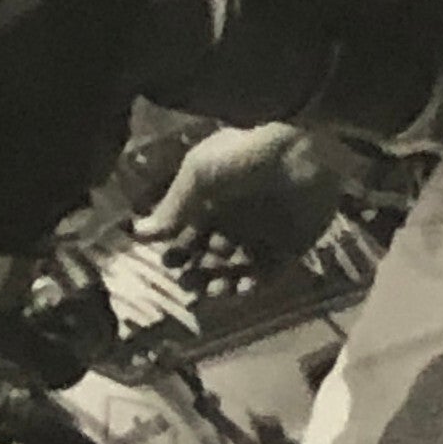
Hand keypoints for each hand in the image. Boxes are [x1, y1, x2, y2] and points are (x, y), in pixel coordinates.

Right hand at [132, 123, 348, 278]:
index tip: (167, 261)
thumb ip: (173, 206)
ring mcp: (260, 236)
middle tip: (187, 282)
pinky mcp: (288, 248)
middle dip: (195, 271)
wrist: (303, 153)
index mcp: (208, 200)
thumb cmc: (244, 156)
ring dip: (220, 283)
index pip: (185, 233)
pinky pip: (265, 275)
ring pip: (234, 269)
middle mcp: (232, 220)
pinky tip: (238, 289)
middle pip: (207, 255)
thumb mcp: (199, 174)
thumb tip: (139, 232)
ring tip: (211, 290)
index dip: (175, 249)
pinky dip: (251, 286)